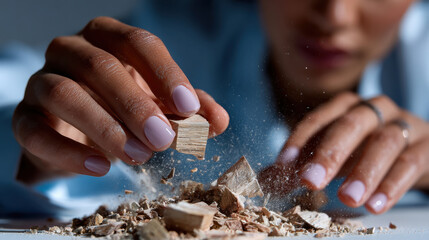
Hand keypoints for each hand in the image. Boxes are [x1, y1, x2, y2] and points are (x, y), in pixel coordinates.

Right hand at [12, 17, 228, 181]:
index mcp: (108, 39)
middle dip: (136, 104)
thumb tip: (218, 120)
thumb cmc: (122, 109)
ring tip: (140, 156)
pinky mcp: (24, 117)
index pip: (138, 42)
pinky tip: (102, 168)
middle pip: (101, 66)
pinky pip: (36, 131)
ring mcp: (42, 81)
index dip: (165, 73)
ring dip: (106, 127)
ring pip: (66, 94)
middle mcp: (71, 51)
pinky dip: (70, 152)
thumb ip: (188, 111)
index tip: (188, 107)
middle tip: (164, 139)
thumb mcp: (159, 106)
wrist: (77, 133)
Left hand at [260, 92, 428, 213]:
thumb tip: (266, 182)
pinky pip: (410, 161)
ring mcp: (404, 124)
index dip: (300, 140)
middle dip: (328, 153)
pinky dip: (393, 184)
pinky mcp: (426, 145)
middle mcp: (374, 109)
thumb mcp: (335, 157)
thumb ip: (303, 166)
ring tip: (347, 199)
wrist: (417, 152)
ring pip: (384, 141)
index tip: (284, 165)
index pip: (318, 119)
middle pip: (350, 125)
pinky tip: (376, 204)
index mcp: (346, 107)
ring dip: (364, 171)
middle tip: (310, 181)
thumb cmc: (366, 152)